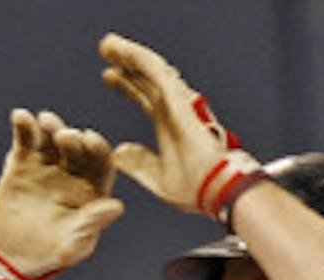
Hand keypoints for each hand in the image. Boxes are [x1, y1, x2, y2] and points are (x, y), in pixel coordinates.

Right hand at [0, 110, 123, 279]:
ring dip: (50, 127)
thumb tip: (117, 206)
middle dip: (72, 139)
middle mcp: (73, 174)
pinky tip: (20, 116)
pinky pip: (24, 142)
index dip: (98, 150)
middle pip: (77, 149)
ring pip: (51, 140)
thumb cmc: (49, 256)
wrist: (10, 260)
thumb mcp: (73, 245)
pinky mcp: (22, 165)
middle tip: (65, 136)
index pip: (101, 165)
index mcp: (92, 191)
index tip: (91, 139)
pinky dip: (23, 127)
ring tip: (45, 121)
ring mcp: (47, 167)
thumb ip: (92, 223)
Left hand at [98, 32, 261, 218]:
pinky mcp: (178, 98)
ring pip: (150, 69)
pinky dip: (138, 59)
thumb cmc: (197, 190)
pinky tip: (122, 50)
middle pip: (146, 79)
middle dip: (127, 64)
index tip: (109, 76)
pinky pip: (156, 71)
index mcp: (170, 127)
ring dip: (129, 54)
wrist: (216, 190)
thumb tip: (120, 153)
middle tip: (107, 51)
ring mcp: (177, 102)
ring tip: (109, 44)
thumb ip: (138, 164)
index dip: (128, 86)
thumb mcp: (157, 178)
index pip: (145, 98)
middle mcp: (174, 110)